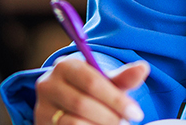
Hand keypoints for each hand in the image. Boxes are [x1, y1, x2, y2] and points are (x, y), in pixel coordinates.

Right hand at [34, 55, 149, 124]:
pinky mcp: (42, 124)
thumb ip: (124, 78)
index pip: (92, 82)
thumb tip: (143, 67)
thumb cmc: (92, 92)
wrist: (66, 105)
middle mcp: (48, 84)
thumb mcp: (107, 83)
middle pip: (82, 104)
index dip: (116, 99)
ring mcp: (42, 107)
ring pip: (74, 122)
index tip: (136, 113)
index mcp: (65, 66)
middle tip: (124, 123)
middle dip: (109, 117)